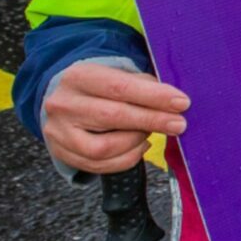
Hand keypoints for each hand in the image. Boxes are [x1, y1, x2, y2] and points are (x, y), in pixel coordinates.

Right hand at [43, 62, 188, 175]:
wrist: (62, 105)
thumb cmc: (99, 89)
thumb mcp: (116, 76)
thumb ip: (142, 85)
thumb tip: (173, 101)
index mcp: (78, 77)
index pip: (119, 87)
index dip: (153, 96)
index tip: (181, 103)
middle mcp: (63, 104)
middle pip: (113, 116)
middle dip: (152, 121)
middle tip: (179, 124)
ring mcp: (59, 132)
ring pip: (104, 147)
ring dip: (136, 142)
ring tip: (149, 134)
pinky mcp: (62, 154)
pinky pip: (100, 165)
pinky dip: (127, 158)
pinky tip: (138, 146)